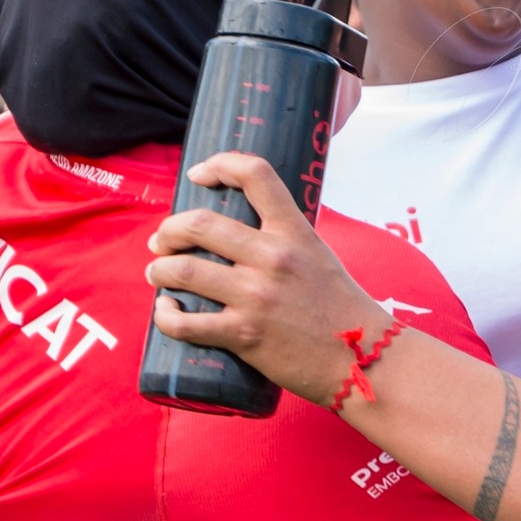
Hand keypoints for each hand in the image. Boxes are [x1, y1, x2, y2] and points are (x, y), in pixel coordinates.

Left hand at [146, 153, 388, 408]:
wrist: (361, 356)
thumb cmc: (341, 306)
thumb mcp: (319, 256)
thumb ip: (286, 239)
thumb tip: (248, 230)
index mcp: (294, 231)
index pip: (256, 175)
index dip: (219, 164)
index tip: (199, 174)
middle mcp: (273, 257)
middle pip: (200, 223)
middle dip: (169, 230)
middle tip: (162, 240)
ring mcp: (256, 296)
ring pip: (184, 271)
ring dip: (160, 270)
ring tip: (158, 273)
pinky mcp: (243, 335)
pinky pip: (186, 323)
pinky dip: (166, 316)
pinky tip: (166, 311)